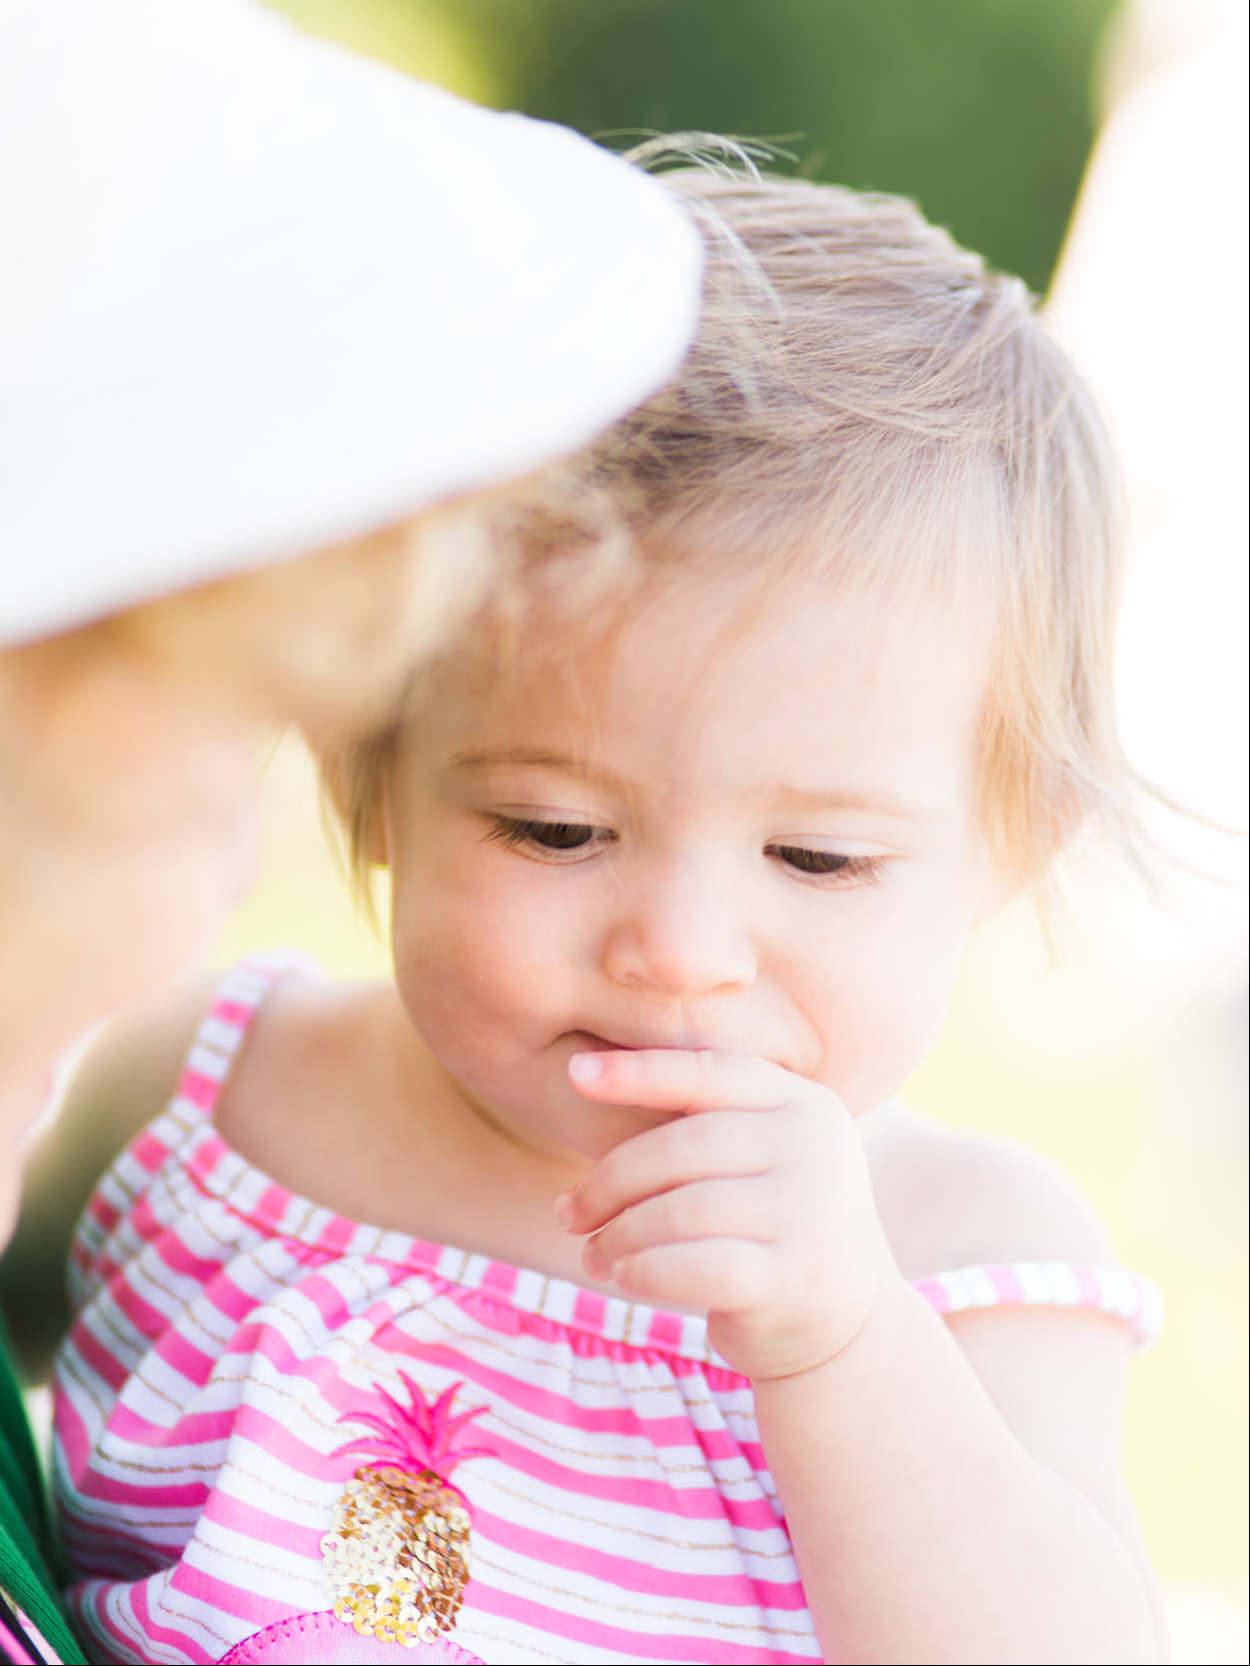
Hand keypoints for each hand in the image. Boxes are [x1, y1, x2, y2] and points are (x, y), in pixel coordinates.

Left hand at [558, 1048, 895, 1380]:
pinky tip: (623, 1277)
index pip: (711, 1072)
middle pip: (683, 1146)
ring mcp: (808, 1213)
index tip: (575, 1074)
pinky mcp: (792, 1280)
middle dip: (612, 1180)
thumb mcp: (761, 1157)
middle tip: (569, 1212)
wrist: (848, 1327)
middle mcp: (815, 1148)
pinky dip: (644, 1270)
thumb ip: (703, 1120)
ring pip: (681, 1210)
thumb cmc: (771, 1227)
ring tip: (593, 1253)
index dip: (639, 1071)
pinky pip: (693, 1267)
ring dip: (619, 1234)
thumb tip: (586, 1079)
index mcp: (805, 1103)